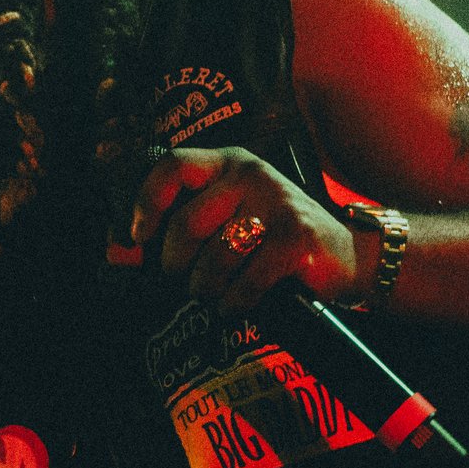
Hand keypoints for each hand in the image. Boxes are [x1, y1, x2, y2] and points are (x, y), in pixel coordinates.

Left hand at [128, 147, 360, 315]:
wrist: (351, 256)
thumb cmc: (273, 241)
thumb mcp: (227, 221)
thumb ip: (178, 228)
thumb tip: (118, 250)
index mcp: (228, 163)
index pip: (173, 166)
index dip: (147, 202)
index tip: (140, 236)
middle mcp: (250, 173)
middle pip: (187, 222)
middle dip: (176, 262)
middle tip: (183, 279)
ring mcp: (277, 202)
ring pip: (214, 256)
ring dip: (206, 287)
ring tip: (213, 294)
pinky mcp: (296, 237)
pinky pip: (245, 280)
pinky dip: (234, 302)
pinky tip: (235, 305)